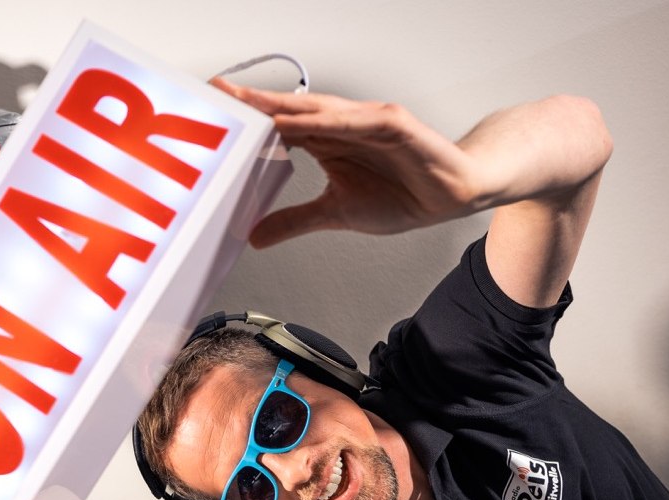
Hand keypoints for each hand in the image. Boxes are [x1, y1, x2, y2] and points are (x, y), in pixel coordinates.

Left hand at [213, 78, 484, 244]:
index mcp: (325, 140)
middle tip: (221, 95)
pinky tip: (312, 121)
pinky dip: (335, 120)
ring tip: (255, 103)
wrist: (454, 193)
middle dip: (256, 102)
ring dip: (288, 105)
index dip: (248, 119)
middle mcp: (342, 124)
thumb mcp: (335, 213)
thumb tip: (256, 235)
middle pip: (292, 109)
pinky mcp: (395, 125)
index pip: (278, 125)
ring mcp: (368, 120)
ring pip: (321, 108)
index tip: (215, 116)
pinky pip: (360, 120)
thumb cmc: (403, 194)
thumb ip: (294, 220)